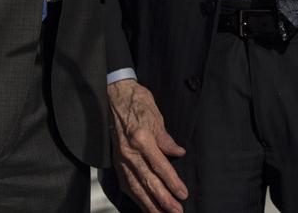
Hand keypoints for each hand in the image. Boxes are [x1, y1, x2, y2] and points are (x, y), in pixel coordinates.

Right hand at [107, 79, 187, 212]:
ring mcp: (121, 159)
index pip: (160, 167)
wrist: (115, 96)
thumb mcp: (156, 117)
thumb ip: (166, 139)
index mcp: (142, 139)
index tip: (182, 194)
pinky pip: (126, 183)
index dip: (172, 182)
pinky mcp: (116, 161)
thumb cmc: (137, 102)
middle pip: (148, 182)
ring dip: (149, 204)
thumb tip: (178, 153)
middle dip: (163, 200)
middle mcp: (130, 152)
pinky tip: (144, 205)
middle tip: (176, 212)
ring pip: (135, 187)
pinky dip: (136, 196)